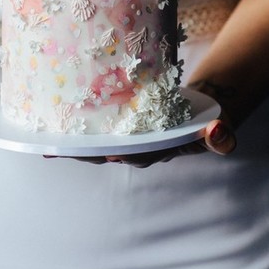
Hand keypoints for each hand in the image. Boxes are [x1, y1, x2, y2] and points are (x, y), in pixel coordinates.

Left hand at [46, 117, 236, 166]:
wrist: (198, 112)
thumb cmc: (206, 123)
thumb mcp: (216, 129)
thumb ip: (220, 136)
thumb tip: (221, 134)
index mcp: (157, 152)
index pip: (137, 156)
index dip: (122, 154)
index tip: (111, 154)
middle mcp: (136, 149)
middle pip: (106, 153)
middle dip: (86, 152)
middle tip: (64, 149)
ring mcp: (124, 138)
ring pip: (95, 143)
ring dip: (73, 143)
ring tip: (48, 140)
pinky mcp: (116, 124)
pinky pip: (92, 128)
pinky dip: (73, 129)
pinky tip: (49, 127)